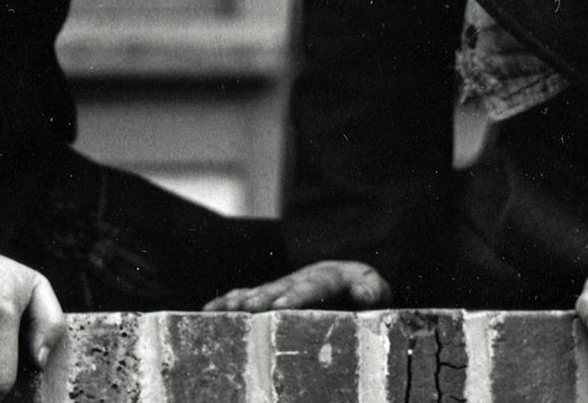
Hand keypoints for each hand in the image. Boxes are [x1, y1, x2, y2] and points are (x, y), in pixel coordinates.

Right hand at [203, 259, 390, 311]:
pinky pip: (248, 295)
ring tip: (224, 309)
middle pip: (280, 288)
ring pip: (260, 291)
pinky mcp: (272, 294)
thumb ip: (373, 290)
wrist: (351, 280)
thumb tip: (365, 294)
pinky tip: (210, 311)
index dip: (297, 296)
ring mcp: (284, 285)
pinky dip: (229, 302)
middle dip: (263, 298)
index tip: (281, 306)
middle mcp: (302, 278)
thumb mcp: (376, 288)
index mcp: (330, 277)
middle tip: (248, 309)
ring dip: (242, 300)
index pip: (314, 286)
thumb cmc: (365, 290)